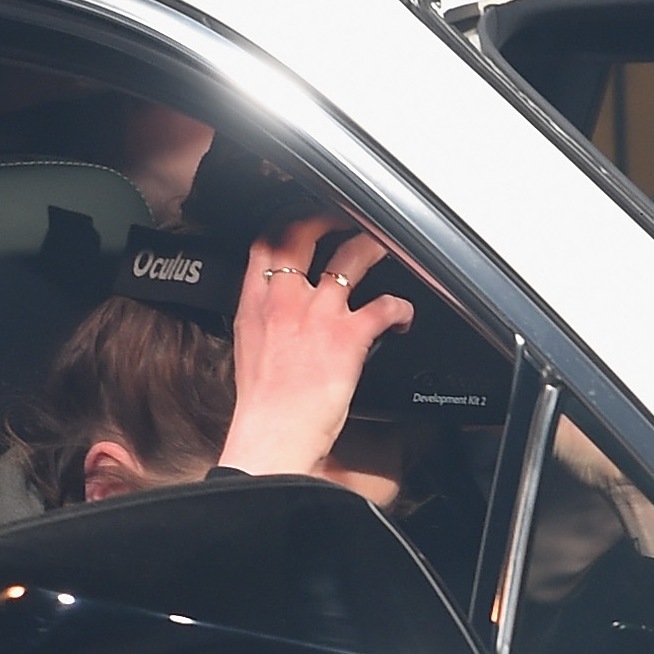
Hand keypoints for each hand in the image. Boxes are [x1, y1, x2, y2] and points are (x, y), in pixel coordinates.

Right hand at [215, 215, 407, 477]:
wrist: (272, 436)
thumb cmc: (263, 404)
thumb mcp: (249, 348)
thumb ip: (265, 319)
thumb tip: (279, 309)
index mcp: (255, 304)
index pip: (265, 242)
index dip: (288, 220)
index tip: (306, 219)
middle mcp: (284, 300)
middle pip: (302, 234)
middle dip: (327, 216)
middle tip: (347, 216)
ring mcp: (317, 315)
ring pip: (349, 259)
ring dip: (373, 249)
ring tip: (387, 247)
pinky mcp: (348, 337)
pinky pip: (384, 306)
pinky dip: (402, 307)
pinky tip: (405, 316)